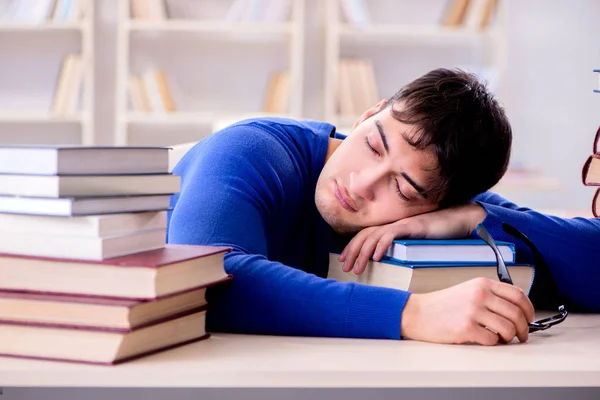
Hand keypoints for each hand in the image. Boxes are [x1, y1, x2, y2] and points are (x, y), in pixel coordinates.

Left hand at [339, 202, 485, 273]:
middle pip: (365, 235)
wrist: (458, 220)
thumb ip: (401, 249)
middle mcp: (394, 224)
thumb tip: (388, 264)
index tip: (344, 261)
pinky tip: (377, 258)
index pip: (366, 235)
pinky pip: (392, 234)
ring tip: (357, 268)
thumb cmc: (438, 234)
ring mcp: (402, 224)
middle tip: (345, 268)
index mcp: (392, 228)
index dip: (353, 247)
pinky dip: (382, 245)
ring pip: (375, 237)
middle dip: (353, 252)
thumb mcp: (414, 244)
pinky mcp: (412, 226)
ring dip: (363, 253)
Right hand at [401, 277, 534, 344]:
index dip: (529, 309)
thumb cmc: (441, 305)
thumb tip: (516, 311)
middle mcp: (479, 295)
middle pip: (516, 313)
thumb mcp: (467, 290)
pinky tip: (486, 339)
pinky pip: (492, 340)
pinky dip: (493, 343)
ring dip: (510, 337)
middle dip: (524, 328)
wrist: (417, 313)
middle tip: (522, 335)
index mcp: (482, 284)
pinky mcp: (466, 328)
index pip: (518, 295)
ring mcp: (473, 311)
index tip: (529, 318)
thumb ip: (490, 296)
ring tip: (503, 339)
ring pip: (507, 328)